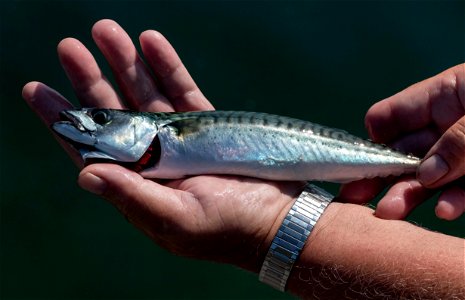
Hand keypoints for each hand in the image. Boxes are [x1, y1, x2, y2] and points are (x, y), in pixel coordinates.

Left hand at [22, 19, 303, 271]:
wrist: (280, 219)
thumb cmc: (229, 229)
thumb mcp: (176, 220)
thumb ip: (132, 197)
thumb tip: (84, 173)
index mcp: (139, 185)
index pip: (90, 149)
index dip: (63, 120)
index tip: (37, 89)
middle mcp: (154, 161)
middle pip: (114, 114)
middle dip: (91, 79)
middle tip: (69, 47)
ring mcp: (181, 141)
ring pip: (146, 96)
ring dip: (127, 63)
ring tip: (107, 31)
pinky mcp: (209, 127)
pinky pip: (183, 91)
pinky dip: (168, 66)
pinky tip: (151, 42)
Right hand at [340, 64, 464, 219]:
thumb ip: (458, 142)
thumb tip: (425, 175)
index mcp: (442, 96)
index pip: (389, 117)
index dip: (373, 139)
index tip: (362, 165)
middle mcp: (447, 126)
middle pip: (401, 154)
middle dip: (379, 176)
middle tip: (354, 199)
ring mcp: (463, 153)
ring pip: (427, 178)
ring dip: (407, 196)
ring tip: (390, 212)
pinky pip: (462, 191)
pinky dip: (452, 202)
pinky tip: (445, 210)